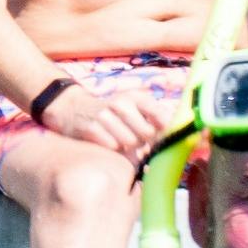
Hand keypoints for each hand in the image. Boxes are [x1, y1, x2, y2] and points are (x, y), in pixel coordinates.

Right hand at [42, 79, 174, 157]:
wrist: (73, 109)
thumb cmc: (111, 114)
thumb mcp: (131, 107)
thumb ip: (153, 119)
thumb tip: (174, 138)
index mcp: (136, 97)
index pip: (161, 114)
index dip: (166, 130)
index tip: (165, 139)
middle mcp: (121, 103)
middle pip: (147, 133)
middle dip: (144, 142)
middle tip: (137, 142)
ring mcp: (105, 115)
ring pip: (130, 142)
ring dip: (128, 148)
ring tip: (121, 142)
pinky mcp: (91, 128)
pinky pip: (112, 147)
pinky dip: (112, 150)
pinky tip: (108, 144)